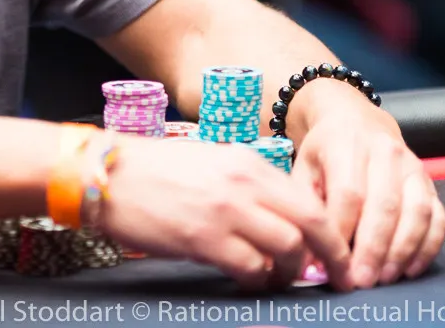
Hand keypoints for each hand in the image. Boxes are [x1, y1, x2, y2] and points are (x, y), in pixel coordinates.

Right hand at [97, 136, 352, 291]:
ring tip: (279, 279)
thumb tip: (280, 217)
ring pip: (289, 248)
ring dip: (292, 272)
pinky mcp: (204, 239)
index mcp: (248, 162)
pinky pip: (252, 268)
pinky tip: (249, 281)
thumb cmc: (155, 171)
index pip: (309, 199)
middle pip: (312, 223)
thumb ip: (247, 185)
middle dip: (332, 255)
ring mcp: (226, 212)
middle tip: (336, 278)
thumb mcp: (211, 162)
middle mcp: (244, 183)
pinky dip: (258, 280)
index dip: (331, 232)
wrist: (108, 175)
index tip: (336, 253)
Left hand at [292, 84, 444, 288]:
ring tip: (384, 278)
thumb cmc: (324, 151)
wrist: (354, 119)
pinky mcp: (430, 181)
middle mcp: (384, 151)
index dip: (342, 232)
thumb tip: (308, 258)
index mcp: (345, 143)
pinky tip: (410, 268)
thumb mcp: (303, 168)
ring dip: (402, 250)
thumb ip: (306, 209)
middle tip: (361, 280)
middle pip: (384, 205)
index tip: (332, 263)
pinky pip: (437, 216)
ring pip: (416, 211)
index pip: (347, 193)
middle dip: (372, 249)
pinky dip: (428, 246)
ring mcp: (412, 165)